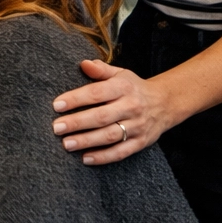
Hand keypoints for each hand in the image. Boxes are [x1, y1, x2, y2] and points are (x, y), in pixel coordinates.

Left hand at [51, 59, 175, 164]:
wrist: (165, 103)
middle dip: (77, 123)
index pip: (96, 93)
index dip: (76, 99)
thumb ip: (101, 70)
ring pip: (110, 136)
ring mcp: (137, 126)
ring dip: (87, 141)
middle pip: (101, 117)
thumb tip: (83, 64)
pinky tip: (86, 158)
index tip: (57, 105)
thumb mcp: (120, 74)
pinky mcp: (141, 142)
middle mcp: (131, 107)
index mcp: (123, 88)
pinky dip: (103, 157)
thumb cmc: (133, 87)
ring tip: (67, 144)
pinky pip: (121, 152)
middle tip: (57, 128)